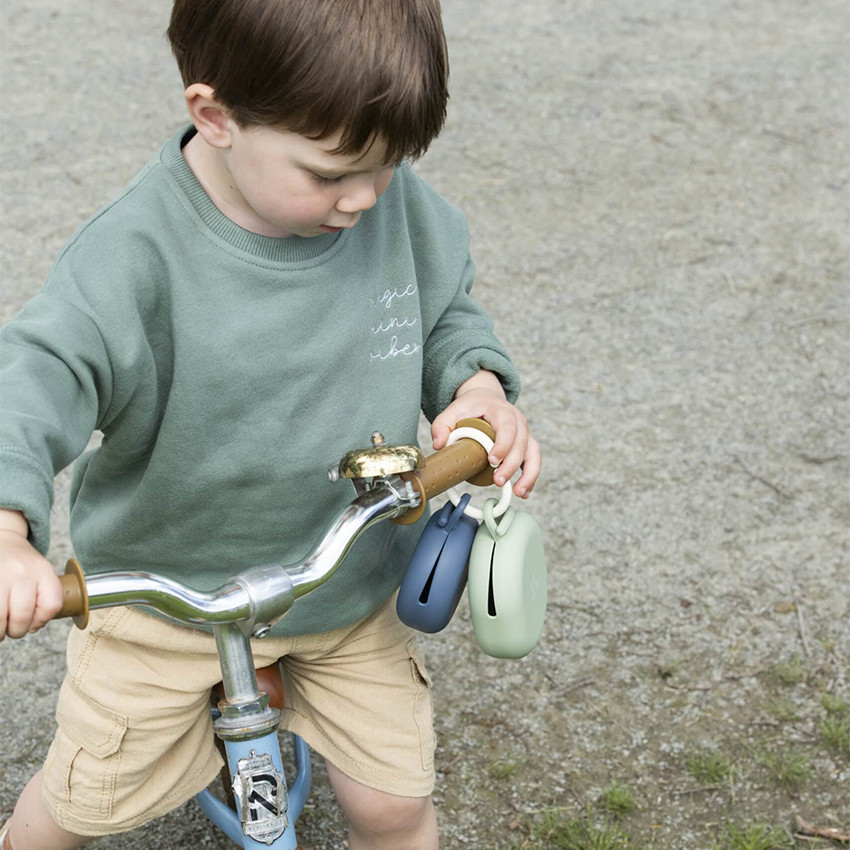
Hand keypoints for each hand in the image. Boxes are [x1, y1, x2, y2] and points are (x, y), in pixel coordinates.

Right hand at [0, 509, 62, 640]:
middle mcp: (21, 572)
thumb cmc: (22, 565)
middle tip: (13, 629)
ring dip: (0, 631)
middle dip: (17, 630)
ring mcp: (0, 576)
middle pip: (23, 615)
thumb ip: (43, 598)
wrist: (2, 541)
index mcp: (43, 570)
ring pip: (0, 618)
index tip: (34, 624)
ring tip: (1, 628)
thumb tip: (33, 627)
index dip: (42, 620)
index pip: (52, 604)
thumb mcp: (41, 573)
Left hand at [431, 370, 541, 497]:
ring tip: (518, 493)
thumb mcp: (454, 409)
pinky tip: (524, 493)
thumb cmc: (472, 406)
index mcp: (501, 411)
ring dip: (529, 475)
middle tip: (497, 481)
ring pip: (533, 454)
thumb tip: (438, 445)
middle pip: (521, 443)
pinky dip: (531, 477)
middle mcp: (518, 421)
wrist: (486, 399)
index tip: (492, 461)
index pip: (508, 427)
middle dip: (512, 465)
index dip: (503, 445)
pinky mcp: (527, 445)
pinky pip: (534, 461)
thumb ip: (442, 424)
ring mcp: (525, 433)